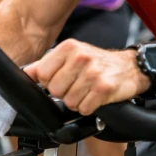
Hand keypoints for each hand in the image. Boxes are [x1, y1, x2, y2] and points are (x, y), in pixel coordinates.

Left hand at [23, 39, 149, 115]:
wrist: (129, 67)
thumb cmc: (97, 62)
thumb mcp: (71, 56)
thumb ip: (46, 64)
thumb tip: (26, 73)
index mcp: (68, 47)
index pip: (42, 74)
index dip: (48, 82)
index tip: (60, 80)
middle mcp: (80, 57)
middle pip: (54, 90)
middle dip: (63, 93)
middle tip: (75, 86)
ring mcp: (93, 73)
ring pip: (69, 102)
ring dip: (77, 101)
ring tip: (86, 90)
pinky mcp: (104, 88)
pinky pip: (84, 108)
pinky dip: (88, 107)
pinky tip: (94, 97)